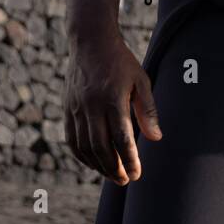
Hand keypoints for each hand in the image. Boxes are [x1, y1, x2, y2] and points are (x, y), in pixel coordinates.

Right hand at [64, 35, 161, 184]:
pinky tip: (93, 163)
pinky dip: (81, 155)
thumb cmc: (121, 62)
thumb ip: (148, 110)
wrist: (90, 42)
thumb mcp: (141, 80)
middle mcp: (91, 106)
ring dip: (97, 165)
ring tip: (112, 175)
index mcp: (112, 98)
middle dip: (113, 168)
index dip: (129, 159)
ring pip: (84, 146)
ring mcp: (76, 108)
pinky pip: (72, 139)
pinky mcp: (67, 109)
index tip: (136, 174)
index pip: (121, 137)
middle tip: (124, 180)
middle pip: (101, 147)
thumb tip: (156, 138)